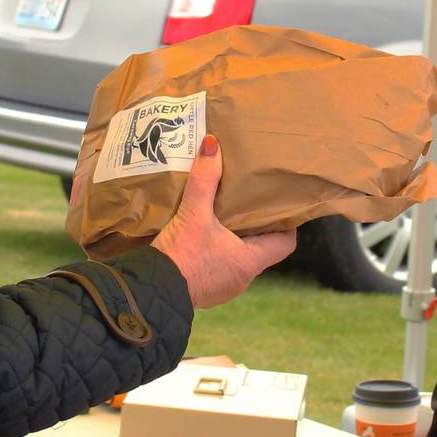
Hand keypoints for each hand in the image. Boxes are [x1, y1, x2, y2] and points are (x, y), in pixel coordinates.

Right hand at [152, 136, 295, 307]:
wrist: (149, 292)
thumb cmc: (180, 257)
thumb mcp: (193, 214)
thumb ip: (204, 180)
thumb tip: (212, 145)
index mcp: (250, 261)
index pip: (285, 243)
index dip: (286, 224)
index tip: (279, 205)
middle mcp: (242, 278)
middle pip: (261, 248)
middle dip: (256, 227)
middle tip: (248, 202)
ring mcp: (224, 287)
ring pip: (238, 258)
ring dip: (233, 240)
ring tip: (224, 215)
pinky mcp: (205, 290)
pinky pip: (219, 267)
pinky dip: (215, 252)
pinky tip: (201, 235)